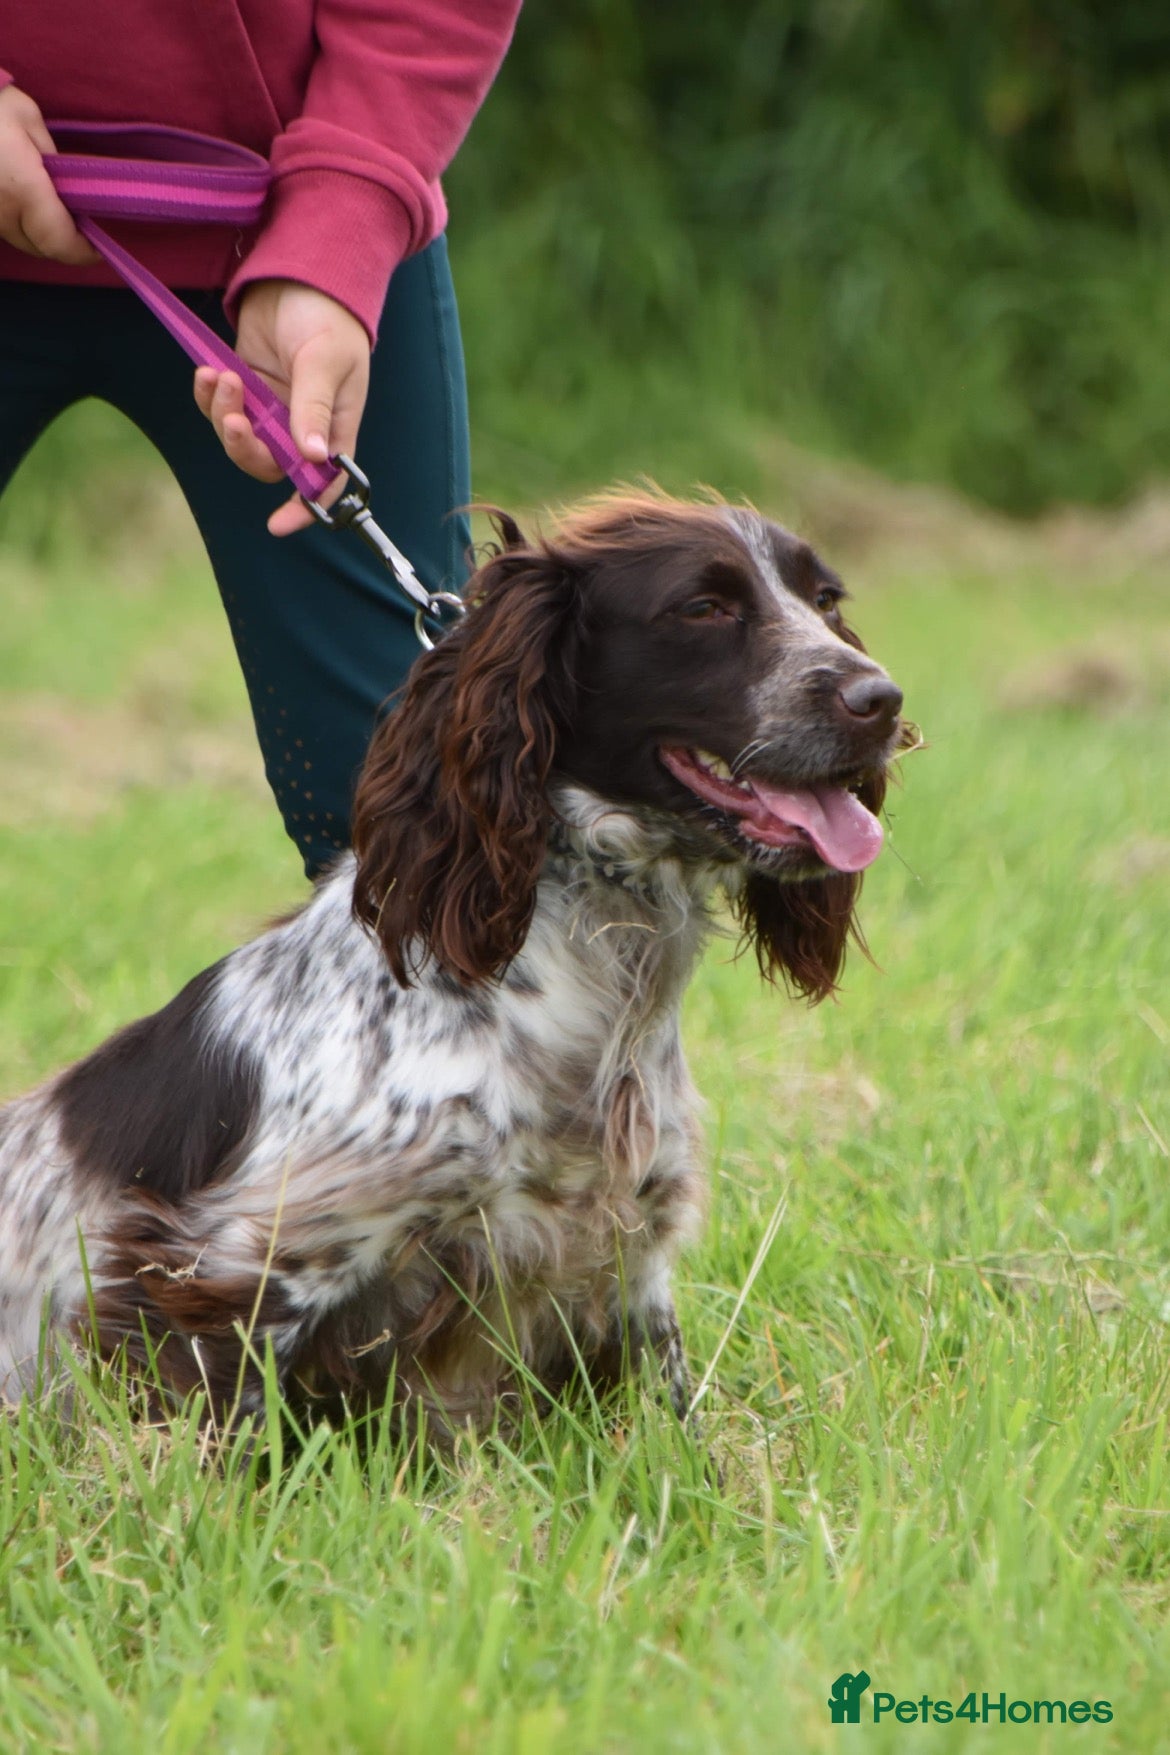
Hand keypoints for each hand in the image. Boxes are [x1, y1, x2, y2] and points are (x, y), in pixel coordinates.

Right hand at [0, 85, 99, 264]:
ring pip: (20, 240)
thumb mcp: (26, 117)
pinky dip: (18, 223)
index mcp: (23, 189)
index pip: (60, 242)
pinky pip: (1, 226)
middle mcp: (1, 211)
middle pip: (41, 248)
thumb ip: (50, 157)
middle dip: (64, 243)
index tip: (99, 246)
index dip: (83, 252)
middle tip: (81, 223)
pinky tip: (24, 202)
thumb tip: (62, 182)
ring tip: (54, 210)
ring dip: (40, 234)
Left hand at [193, 279, 370, 535]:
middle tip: (236, 418)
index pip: (323, 482)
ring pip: (238, 438)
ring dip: (223, 414)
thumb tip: (312, 458)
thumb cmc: (327, 318)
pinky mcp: (244, 388)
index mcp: (333, 429)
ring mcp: (269, 409)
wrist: (299, 274)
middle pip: (268, 464)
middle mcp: (300, 428)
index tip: (278, 524)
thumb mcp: (325, 362)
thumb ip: (314, 409)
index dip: (303, 508)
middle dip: (245, 448)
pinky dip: (209, 395)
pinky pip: (219, 408)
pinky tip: (207, 371)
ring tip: (221, 376)